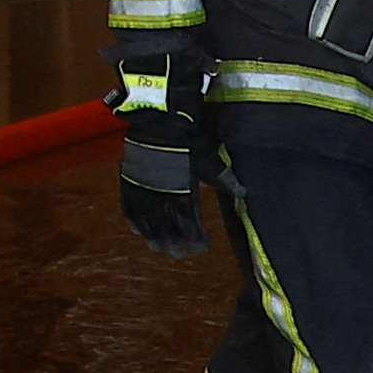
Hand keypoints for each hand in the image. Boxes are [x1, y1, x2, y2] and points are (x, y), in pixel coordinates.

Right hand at [114, 56, 210, 255]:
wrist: (160, 117)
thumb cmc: (189, 136)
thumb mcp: (210, 157)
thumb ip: (224, 178)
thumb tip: (243, 195)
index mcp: (182, 190)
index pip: (188, 221)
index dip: (194, 236)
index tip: (200, 248)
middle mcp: (161, 193)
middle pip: (166, 225)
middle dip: (172, 241)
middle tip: (176, 255)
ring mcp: (144, 185)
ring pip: (147, 218)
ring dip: (153, 235)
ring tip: (157, 247)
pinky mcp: (130, 176)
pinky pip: (129, 203)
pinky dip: (133, 218)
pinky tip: (136, 229)